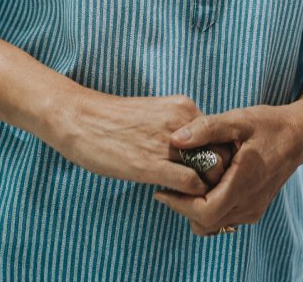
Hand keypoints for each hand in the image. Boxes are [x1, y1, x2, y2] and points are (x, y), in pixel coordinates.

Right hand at [52, 91, 232, 194]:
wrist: (81, 118)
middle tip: (206, 187)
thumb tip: (193, 148)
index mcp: (184, 107)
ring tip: (192, 195)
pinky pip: (190, 183)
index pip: (220, 134)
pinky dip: (189, 195)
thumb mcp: (155, 113)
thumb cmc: (115, 119)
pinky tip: (171, 195)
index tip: (209, 169)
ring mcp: (168, 143)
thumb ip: (177, 127)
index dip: (218, 154)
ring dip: (206, 186)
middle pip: (222, 151)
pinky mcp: (152, 165)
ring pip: (211, 168)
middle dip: (218, 172)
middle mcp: (183, 122)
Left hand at [154, 104, 302, 236]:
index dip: (180, 204)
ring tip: (185, 184)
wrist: (298, 135)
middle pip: (206, 223)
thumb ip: (206, 128)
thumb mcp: (238, 119)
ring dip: (196, 210)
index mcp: (244, 183)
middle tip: (170, 185)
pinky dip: (210, 209)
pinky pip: (225, 219)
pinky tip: (205, 185)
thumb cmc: (269, 124)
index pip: (205, 212)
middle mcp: (249, 204)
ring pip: (214, 224)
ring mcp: (253, 209)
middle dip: (183, 207)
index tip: (163, 189)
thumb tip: (175, 139)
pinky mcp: (255, 208)